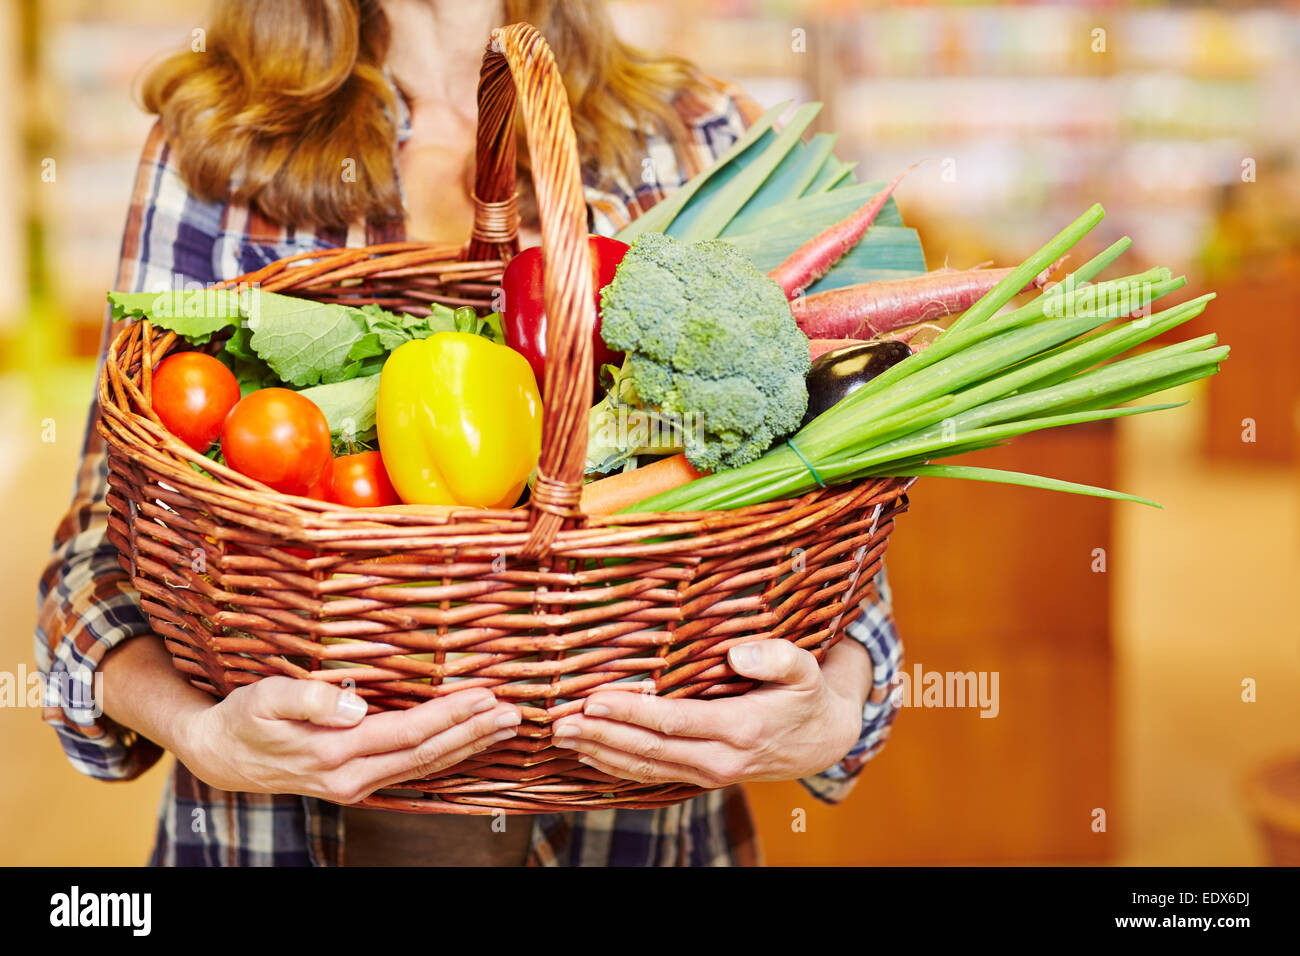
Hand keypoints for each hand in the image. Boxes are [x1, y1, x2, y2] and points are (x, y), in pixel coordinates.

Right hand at [176, 677, 521, 803]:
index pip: (407, 732)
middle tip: (513, 713)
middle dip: (473, 733)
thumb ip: (310, 698)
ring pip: (423, 766)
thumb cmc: (244, 717)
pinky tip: (467, 743)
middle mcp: (350, 777)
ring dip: (466, 746)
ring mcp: (355, 785)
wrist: (219, 756)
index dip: (449, 715)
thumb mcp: (266, 697)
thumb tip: (355, 702)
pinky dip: (444, 756)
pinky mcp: (357, 783)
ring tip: (503, 727)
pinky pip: (411, 771)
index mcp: (333, 752)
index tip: (485, 696)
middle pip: (426, 755)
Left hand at [550, 639, 869, 788]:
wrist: (825, 739)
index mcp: (740, 729)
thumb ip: (775, 656)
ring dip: (601, 755)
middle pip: (649, 751)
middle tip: (559, 724)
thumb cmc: (808, 694)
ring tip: (563, 739)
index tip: (592, 700)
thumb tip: (737, 652)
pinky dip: (619, 768)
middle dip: (600, 737)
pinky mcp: (703, 776)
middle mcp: (721, 759)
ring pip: (646, 769)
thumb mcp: (805, 668)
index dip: (629, 712)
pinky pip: (654, 776)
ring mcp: (711, 773)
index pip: (672, 722)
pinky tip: (592, 756)